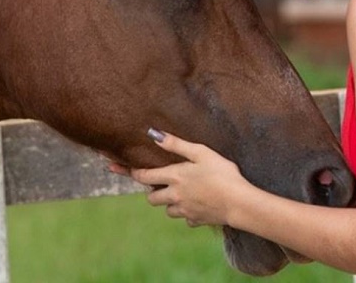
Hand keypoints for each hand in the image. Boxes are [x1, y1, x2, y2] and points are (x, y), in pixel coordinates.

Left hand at [112, 129, 252, 227]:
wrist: (239, 203)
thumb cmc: (223, 174)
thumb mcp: (201, 153)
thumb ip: (176, 144)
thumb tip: (152, 134)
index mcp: (174, 177)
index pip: (144, 176)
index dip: (130, 172)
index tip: (116, 168)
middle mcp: (175, 196)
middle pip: (151, 198)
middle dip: (153, 191)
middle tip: (162, 184)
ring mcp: (185, 210)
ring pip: (167, 210)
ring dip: (170, 203)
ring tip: (183, 193)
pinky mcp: (196, 220)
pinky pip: (186, 218)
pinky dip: (188, 212)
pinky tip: (199, 204)